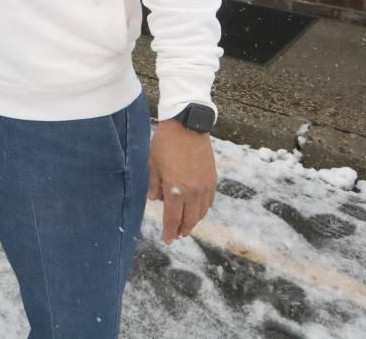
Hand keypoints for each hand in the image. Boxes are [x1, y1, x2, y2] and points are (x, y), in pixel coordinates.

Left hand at [148, 119, 216, 243]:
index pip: (173, 219)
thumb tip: (155, 199)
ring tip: (186, 225)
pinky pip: (209, 201)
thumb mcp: (153, 164)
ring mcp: (205, 187)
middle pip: (189, 220)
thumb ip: (154, 184)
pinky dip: (203, 209)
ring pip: (201, 213)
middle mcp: (193, 192)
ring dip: (193, 222)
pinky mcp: (212, 179)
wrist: (188, 126)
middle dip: (182, 230)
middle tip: (176, 235)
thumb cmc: (166, 143)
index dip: (169, 232)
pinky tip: (197, 209)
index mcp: (176, 190)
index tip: (167, 239)